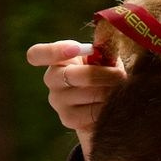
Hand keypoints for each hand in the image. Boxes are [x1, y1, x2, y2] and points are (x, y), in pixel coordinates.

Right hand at [28, 39, 124, 157]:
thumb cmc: (103, 71)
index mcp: (56, 59)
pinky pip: (92, 113)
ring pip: (88, 95)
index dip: (54, 51)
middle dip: (103, 75)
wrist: (103, 101)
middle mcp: (51, 80)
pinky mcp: (68, 119)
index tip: (75, 49)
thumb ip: (102, 49)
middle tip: (121, 76)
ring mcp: (57, 101)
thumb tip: (110, 40)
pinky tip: (114, 105)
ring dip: (110, 92)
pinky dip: (107, 108)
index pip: (38, 54)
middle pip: (73, 76)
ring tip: (122, 90)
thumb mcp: (102, 57)